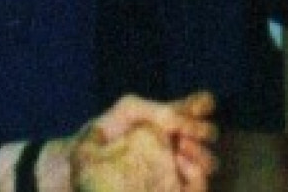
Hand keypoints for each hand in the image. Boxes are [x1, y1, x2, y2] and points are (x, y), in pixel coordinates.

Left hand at [71, 90, 217, 190]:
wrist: (76, 168)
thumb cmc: (101, 134)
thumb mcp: (128, 110)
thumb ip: (156, 109)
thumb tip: (181, 119)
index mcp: (169, 119)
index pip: (201, 105)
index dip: (203, 105)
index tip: (196, 108)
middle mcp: (178, 143)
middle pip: (210, 136)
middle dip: (204, 133)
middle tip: (184, 136)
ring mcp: (175, 169)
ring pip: (209, 165)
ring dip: (202, 157)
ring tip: (181, 153)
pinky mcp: (170, 191)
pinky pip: (196, 189)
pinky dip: (197, 181)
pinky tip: (181, 171)